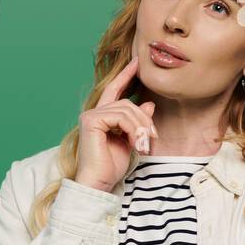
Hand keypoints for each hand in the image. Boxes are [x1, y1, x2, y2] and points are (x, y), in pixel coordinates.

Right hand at [74, 55, 157, 192]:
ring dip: (141, 127)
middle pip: (127, 103)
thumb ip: (137, 122)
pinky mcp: (91, 121)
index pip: (115, 90)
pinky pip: (120, 117)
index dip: (126, 75)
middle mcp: (93, 113)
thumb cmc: (111, 166)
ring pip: (127, 109)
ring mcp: (90, 116)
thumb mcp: (131, 141)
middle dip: (144, 119)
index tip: (137, 62)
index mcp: (101, 116)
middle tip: (154, 138)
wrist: (98, 182)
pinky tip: (135, 143)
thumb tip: (149, 103)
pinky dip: (133, 129)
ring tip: (144, 144)